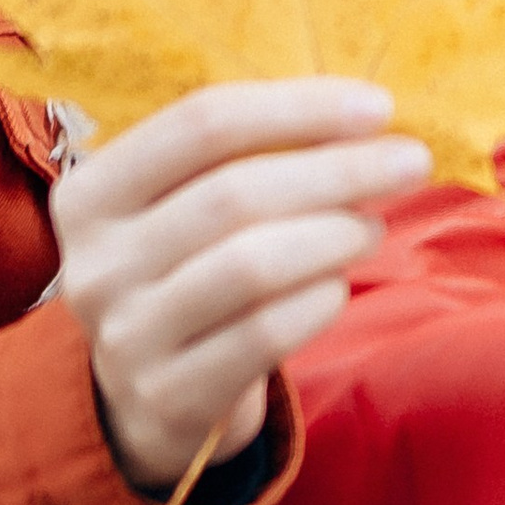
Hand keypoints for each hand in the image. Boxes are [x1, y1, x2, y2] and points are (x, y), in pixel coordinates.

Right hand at [53, 79, 433, 490]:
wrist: (150, 394)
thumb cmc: (193, 268)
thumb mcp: (191, 203)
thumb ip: (257, 154)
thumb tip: (368, 118)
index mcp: (93, 193)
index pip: (201, 123)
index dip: (299, 107)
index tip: (379, 108)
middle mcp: (95, 264)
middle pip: (233, 193)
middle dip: (339, 170)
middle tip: (410, 162)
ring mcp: (125, 336)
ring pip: (250, 265)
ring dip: (335, 235)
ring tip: (373, 227)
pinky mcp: (167, 397)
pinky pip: (263, 335)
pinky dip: (318, 302)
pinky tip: (338, 287)